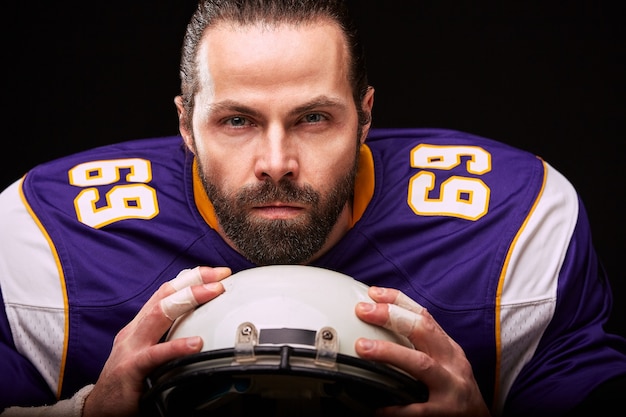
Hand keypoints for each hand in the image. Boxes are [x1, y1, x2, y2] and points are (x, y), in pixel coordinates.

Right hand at [82, 266, 231, 416]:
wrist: (98, 408)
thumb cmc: (128, 380)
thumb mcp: (148, 350)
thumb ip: (167, 336)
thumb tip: (199, 325)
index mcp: (140, 325)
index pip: (166, 292)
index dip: (191, 278)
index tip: (217, 272)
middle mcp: (135, 330)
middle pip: (165, 295)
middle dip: (194, 281)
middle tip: (220, 275)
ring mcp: (131, 348)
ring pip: (160, 313)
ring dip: (189, 298)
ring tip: (214, 292)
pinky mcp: (131, 369)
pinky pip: (155, 355)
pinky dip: (177, 347)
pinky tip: (196, 343)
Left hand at [355, 286, 490, 415]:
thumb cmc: (455, 391)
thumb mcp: (445, 362)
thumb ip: (420, 346)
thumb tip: (380, 331)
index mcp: (448, 348)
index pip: (423, 316)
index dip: (398, 300)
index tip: (373, 292)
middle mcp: (452, 363)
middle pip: (422, 330)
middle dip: (391, 316)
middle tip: (362, 310)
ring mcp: (451, 387)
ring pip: (421, 364)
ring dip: (390, 352)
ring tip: (363, 347)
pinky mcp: (446, 414)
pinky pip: (418, 409)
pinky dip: (397, 408)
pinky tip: (378, 408)